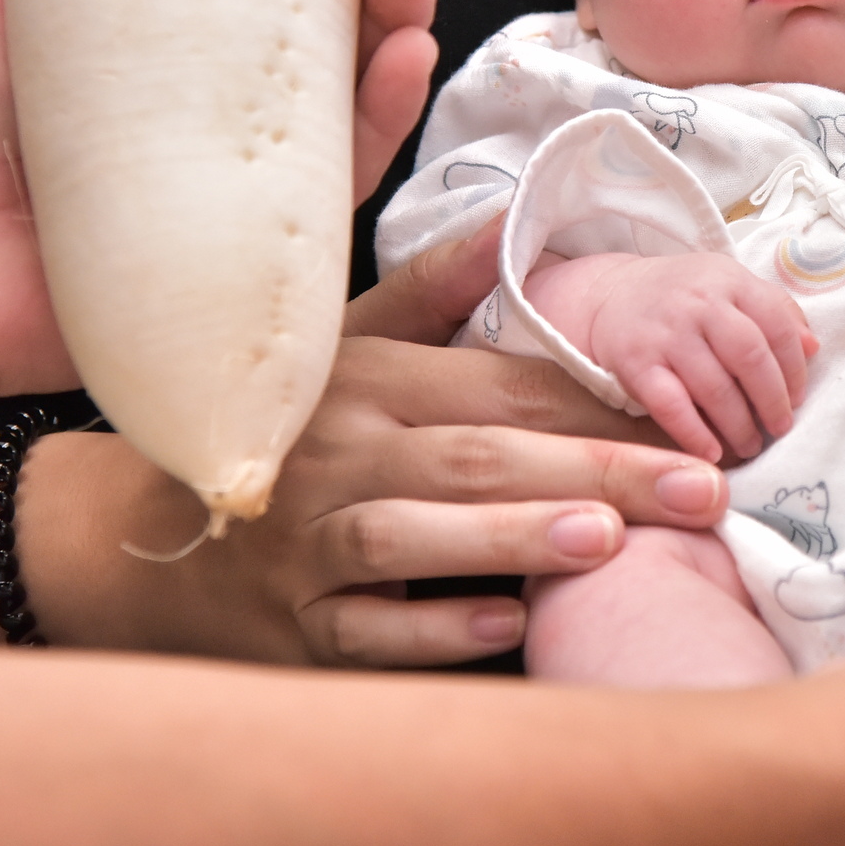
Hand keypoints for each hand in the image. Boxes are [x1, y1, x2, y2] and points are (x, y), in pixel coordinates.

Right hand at [42, 330, 734, 666]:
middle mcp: (336, 454)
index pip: (498, 386)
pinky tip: (507, 622)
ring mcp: (307, 546)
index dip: (596, 402)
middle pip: (477, 456)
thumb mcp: (343, 346)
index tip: (690, 420)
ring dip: (511, 536)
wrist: (143, 542)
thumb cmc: (284, 434)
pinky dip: (433, 626)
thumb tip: (511, 214)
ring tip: (604, 540)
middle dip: (596, 470)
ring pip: (416, 538)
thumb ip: (432, 290)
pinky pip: (367, 630)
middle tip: (700, 487)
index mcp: (366, 381)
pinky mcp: (293, 627)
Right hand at [537, 252, 815, 463]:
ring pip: (714, 386)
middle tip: (780, 429)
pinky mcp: (635, 363)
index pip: (777, 326)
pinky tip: (711, 453)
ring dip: (739, 425)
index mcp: (730, 281)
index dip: (795, 369)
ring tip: (749, 445)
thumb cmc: (684, 298)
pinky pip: (671, 405)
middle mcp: (698, 303)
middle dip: (772, 401)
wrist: (610, 295)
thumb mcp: (730, 287)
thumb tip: (814, 348)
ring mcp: (665, 333)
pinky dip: (694, 433)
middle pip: (750, 357)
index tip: (798, 400)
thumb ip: (775, 311)